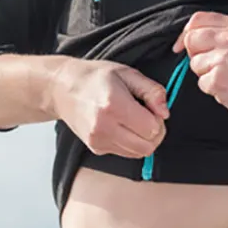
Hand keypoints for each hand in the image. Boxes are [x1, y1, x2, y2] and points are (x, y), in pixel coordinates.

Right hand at [52, 58, 168, 157]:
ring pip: (138, 153)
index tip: (151, 107)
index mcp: (113, 105)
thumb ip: (152, 91)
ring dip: (144, 139)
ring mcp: (98, 140)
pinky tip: (122, 125)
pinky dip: (131, 142)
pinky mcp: (96, 148)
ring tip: (135, 120)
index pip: (152, 128)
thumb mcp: (127, 74)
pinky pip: (126, 153)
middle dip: (155, 133)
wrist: (62, 88)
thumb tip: (165, 112)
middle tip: (148, 116)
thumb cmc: (96, 77)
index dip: (158, 119)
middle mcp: (104, 127)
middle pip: (147, 146)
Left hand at [172, 11, 227, 131]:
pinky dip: (213, 90)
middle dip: (196, 55)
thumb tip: (190, 39)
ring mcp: (222, 58)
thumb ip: (223, 35)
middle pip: (191, 40)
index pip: (197, 19)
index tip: (182, 46)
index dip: (186, 33)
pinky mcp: (219, 79)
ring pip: (195, 65)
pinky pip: (202, 84)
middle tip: (215, 67)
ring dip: (206, 75)